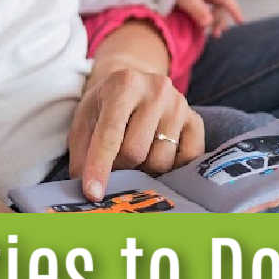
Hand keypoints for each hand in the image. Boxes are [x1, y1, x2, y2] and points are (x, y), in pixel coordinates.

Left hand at [68, 67, 204, 200]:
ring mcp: (180, 105)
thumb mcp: (84, 120)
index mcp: (124, 85)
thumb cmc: (105, 106)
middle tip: (115, 162)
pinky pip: (185, 162)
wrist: (135, 84)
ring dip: (144, 169)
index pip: (110, 134)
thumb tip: (88, 191)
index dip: (99, 167)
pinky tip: (157, 154)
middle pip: (136, 152)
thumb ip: (82, 154)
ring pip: (161, 161)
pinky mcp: (196, 121)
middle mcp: (156, 90)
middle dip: (120, 168)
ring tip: (137, 154)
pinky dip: (169, 169)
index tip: (93, 194)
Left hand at [177, 0, 242, 37]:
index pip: (228, 0)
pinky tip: (205, 19)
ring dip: (214, 16)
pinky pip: (210, 0)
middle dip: (219, 20)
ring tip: (209, 30)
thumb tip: (210, 23)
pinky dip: (209, 10)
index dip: (235, 12)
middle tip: (215, 35)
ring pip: (216, 3)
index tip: (241, 22)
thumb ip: (198, 11)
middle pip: (222, 4)